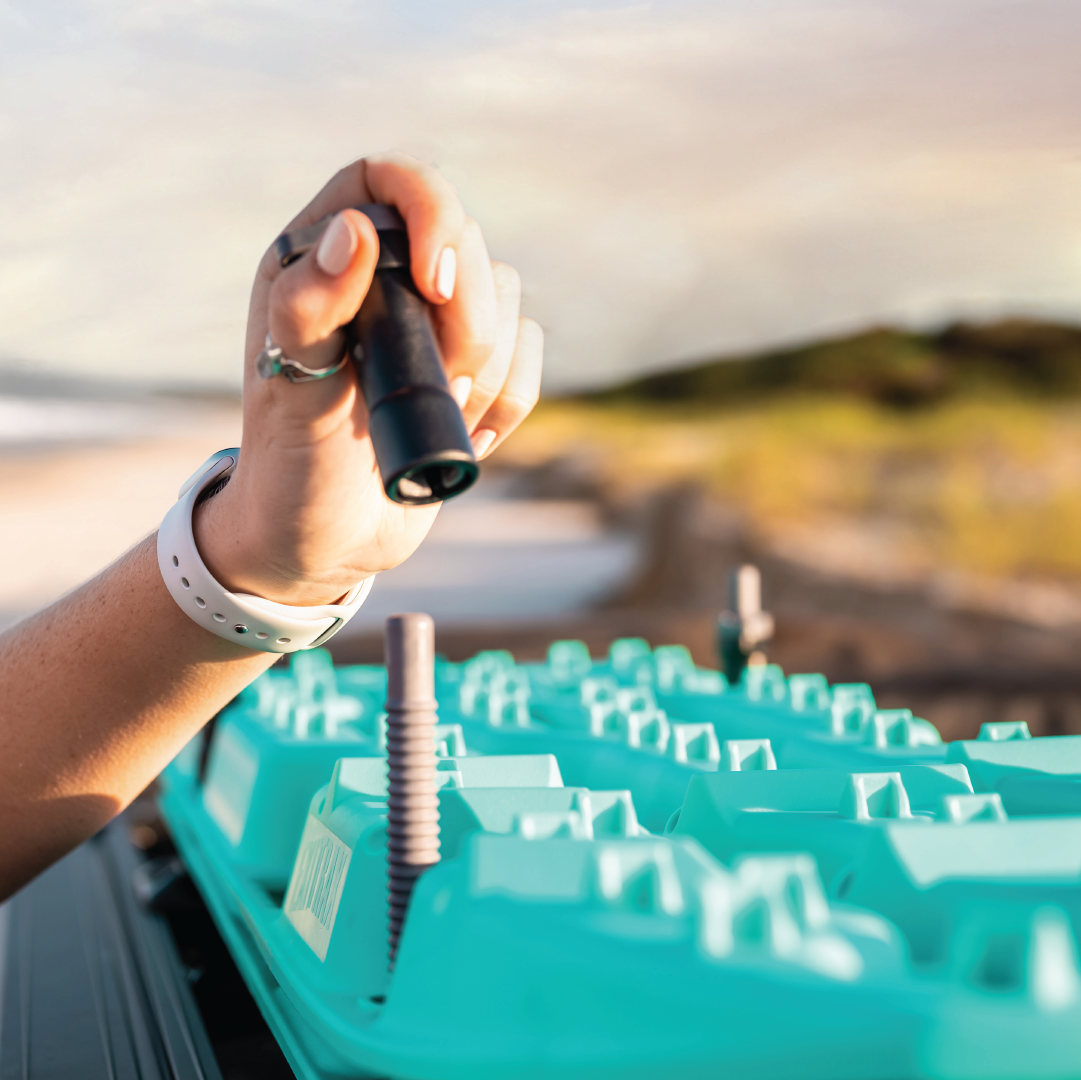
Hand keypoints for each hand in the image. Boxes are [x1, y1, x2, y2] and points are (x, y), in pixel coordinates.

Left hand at [193, 153, 542, 605]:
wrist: (324, 541)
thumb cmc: (291, 468)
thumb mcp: (289, 393)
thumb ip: (307, 310)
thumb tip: (353, 230)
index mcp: (320, 260)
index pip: (388, 179)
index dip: (429, 210)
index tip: (434, 283)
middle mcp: (382, 279)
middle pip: (465, 240)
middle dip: (465, 318)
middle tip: (436, 379)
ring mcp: (432, 324)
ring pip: (507, 296)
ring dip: (485, 366)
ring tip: (440, 410)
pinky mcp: (473, 369)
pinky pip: (530, 353)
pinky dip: (508, 400)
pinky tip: (467, 432)